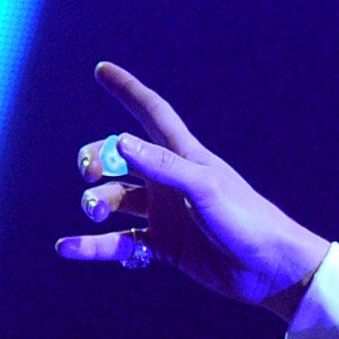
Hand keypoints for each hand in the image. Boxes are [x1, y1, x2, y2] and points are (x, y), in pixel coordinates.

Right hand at [55, 62, 331, 318]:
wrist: (271, 269)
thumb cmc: (248, 221)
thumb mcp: (206, 189)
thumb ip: (164, 166)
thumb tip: (119, 141)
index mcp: (184, 156)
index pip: (152, 112)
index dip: (127, 90)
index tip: (102, 69)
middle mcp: (169, 181)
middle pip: (117, 158)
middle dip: (95, 159)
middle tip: (90, 173)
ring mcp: (165, 213)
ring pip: (113, 199)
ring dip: (95, 202)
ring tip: (95, 213)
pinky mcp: (164, 245)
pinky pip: (119, 242)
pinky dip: (93, 245)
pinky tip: (67, 247)